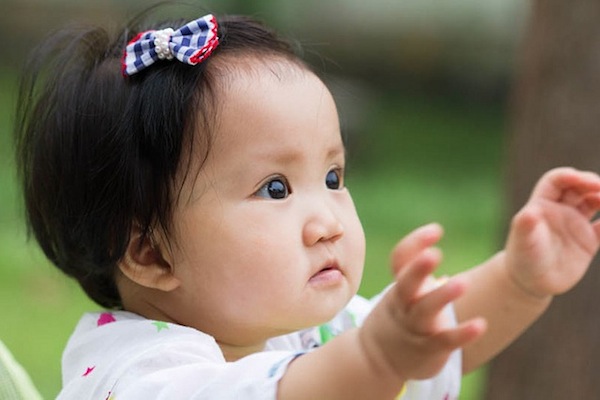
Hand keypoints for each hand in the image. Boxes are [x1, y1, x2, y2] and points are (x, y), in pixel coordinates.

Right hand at [358, 224, 485, 381]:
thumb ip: (416, 262)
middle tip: (434, 253)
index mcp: (400, 284)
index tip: (437, 229)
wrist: (376, 358)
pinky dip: (462, 334)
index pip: (400, 258)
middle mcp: (403, 303)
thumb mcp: (403, 286)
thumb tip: (434, 232)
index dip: (415, 243)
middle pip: (406, 283)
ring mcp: (414, 326)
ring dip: (442, 296)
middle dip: (418, 268)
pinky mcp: (427, 348)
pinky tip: (481, 325)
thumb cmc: (399, 312)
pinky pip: (444, 341)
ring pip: (424, 310)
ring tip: (463, 282)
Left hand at [505, 167, 599, 297]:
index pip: (556, 181)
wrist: (529, 283)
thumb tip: (528, 213)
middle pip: (578, 187)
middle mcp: (560, 211)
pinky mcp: (587, 241)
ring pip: (594, 202)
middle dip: (591, 183)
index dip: (569, 176)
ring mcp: (575, 225)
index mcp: (542, 205)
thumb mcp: (522, 242)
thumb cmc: (522, 258)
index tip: (581, 180)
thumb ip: (525, 226)